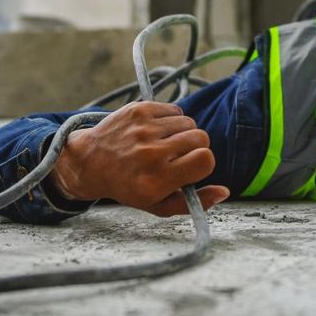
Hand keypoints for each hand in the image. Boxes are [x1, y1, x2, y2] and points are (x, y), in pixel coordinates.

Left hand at [48, 101, 229, 216]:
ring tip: (165, 143)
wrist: (91, 162)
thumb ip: (193, 203)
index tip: (191, 167)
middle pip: (201, 137)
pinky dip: (171, 119)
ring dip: (182, 132)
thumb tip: (224, 191)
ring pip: (189, 122)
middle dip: (195, 146)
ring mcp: (144, 128)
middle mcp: (151, 153)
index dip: (203, 163)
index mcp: (158, 180)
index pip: (205, 159)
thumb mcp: (158, 205)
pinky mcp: (140, 110)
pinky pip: (175, 109)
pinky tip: (157, 131)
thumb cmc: (129, 186)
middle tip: (177, 155)